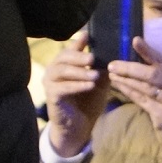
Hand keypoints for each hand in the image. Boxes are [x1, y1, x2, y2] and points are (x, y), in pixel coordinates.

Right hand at [42, 33, 104, 157]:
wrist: (78, 127)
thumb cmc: (88, 102)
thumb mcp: (98, 83)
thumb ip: (100, 69)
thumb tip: (111, 54)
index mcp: (65, 64)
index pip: (70, 49)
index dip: (78, 42)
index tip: (88, 35)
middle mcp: (54, 70)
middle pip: (63, 57)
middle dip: (78, 56)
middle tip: (92, 58)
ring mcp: (50, 83)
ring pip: (61, 71)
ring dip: (79, 72)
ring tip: (95, 74)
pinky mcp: (51, 96)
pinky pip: (62, 88)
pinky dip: (76, 85)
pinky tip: (89, 85)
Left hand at [107, 38, 161, 162]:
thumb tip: (139, 64)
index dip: (148, 51)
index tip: (134, 40)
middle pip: (152, 73)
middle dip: (131, 67)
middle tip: (113, 63)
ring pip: (145, 86)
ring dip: (126, 79)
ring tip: (111, 73)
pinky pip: (142, 100)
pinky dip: (129, 92)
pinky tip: (118, 87)